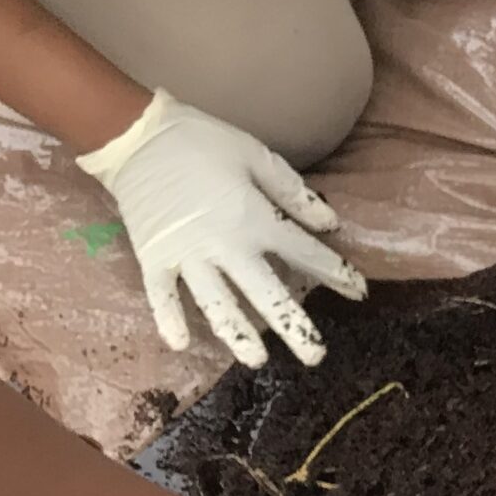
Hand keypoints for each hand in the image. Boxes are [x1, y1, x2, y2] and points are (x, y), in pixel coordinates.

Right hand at [77, 92, 364, 368]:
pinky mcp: (153, 258)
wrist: (137, 136)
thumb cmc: (201, 142)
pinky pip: (161, 295)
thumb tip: (330, 225)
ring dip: (237, 335)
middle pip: (266, 294)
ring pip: (217, 304)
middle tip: (315, 357)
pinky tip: (181, 345)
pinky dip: (169, 319)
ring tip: (256, 359)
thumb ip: (293, 193)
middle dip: (293, 327)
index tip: (358, 292)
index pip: (304, 253)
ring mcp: (186, 256)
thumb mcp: (255, 155)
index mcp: (254, 218)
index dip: (335, 273)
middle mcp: (225, 246)